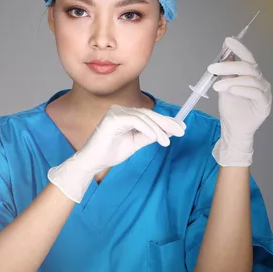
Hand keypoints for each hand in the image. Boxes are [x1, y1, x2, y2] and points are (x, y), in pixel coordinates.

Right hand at [48, 105, 185, 201]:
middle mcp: (120, 110)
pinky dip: (147, 129)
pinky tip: (157, 138)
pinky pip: (135, 121)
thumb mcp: (134, 143)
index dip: (166, 121)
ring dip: (158, 129)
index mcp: (125, 115)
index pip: (149, 115)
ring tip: (167, 141)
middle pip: (148, 114)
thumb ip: (149, 136)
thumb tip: (167, 132)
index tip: (180, 127)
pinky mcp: (113, 118)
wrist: (92, 162)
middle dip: (166, 123)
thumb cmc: (109, 153)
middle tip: (181, 130)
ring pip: (143, 117)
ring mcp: (116, 112)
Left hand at [207, 37, 271, 166]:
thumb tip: (224, 49)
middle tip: (211, 68)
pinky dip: (242, 89)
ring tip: (217, 86)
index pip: (247, 57)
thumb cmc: (231, 107)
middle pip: (247, 67)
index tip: (227, 41)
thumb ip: (226, 70)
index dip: (239, 48)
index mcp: (251, 74)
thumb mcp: (224, 85)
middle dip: (229, 65)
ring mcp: (264, 92)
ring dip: (231, 80)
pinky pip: (256, 92)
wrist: (233, 128)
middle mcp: (260, 80)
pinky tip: (231, 90)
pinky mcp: (265, 104)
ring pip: (250, 79)